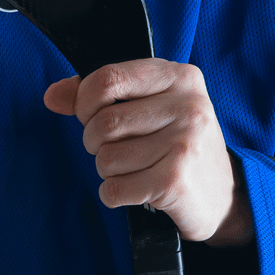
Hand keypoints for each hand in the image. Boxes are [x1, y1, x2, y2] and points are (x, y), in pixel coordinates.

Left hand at [44, 58, 252, 246]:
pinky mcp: (175, 180)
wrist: (222, 197)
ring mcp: (184, 142)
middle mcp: (187, 105)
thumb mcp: (147, 107)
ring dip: (108, 170)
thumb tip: (52, 95)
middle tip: (119, 149)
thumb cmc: (176, 145)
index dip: (84, 101)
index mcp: (179, 76)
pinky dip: (114, 194)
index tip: (90, 115)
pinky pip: (114, 188)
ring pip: (105, 157)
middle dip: (96, 142)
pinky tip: (137, 189)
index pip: (108, 78)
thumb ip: (97, 95)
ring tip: (135, 169)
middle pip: (103, 122)